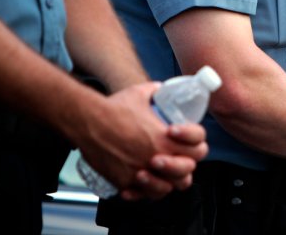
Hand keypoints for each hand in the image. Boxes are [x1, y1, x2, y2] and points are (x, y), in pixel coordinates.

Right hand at [77, 82, 207, 199]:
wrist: (87, 121)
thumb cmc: (113, 107)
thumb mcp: (142, 93)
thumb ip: (157, 91)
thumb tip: (163, 89)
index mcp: (165, 139)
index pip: (198, 149)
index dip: (196, 144)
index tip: (182, 138)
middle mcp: (156, 158)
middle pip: (187, 172)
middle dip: (185, 165)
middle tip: (176, 157)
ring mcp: (140, 173)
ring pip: (167, 189)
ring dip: (167, 181)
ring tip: (160, 172)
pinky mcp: (124, 182)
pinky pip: (141, 195)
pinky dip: (143, 191)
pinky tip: (140, 180)